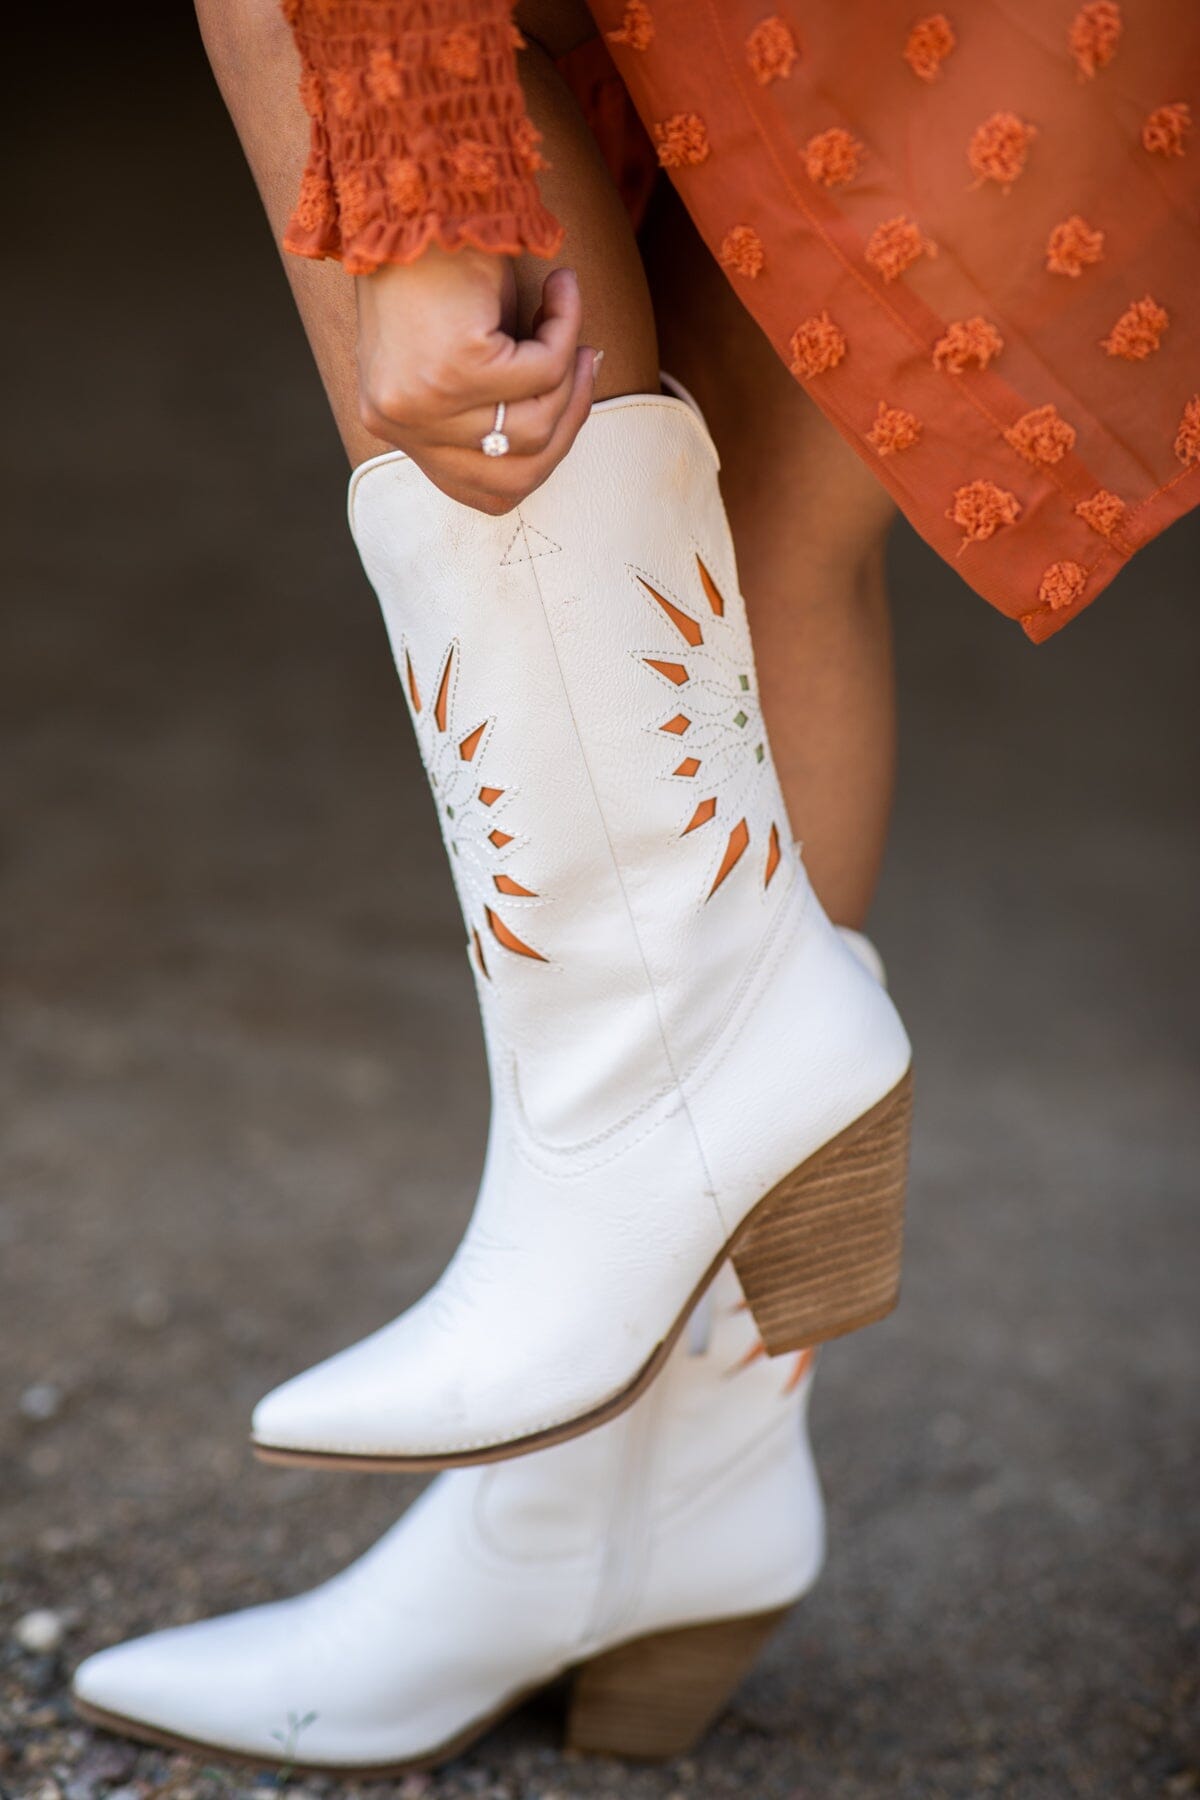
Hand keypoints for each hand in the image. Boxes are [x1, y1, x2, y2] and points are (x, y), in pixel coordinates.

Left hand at [355, 248, 599, 513]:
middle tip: (586, 359)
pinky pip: (543, 371)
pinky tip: (560, 287)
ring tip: (567, 313)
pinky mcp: (452, 371)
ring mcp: (423, 404)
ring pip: (537, 425)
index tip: (565, 401)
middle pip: (519, 471)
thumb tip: (569, 416)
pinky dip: (565, 325)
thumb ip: (502, 399)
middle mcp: (401, 423)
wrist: (411, 191)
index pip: (484, 491)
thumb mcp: (468, 349)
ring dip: (570, 368)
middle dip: (570, 417)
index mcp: (397, 425)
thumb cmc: (439, 261)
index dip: (541, 459)